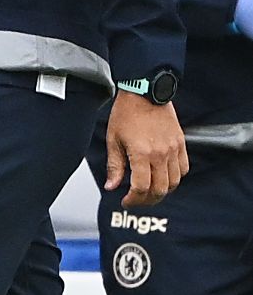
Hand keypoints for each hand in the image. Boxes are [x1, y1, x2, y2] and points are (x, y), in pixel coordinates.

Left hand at [108, 89, 188, 206]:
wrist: (145, 93)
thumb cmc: (126, 113)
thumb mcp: (113, 140)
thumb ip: (114, 166)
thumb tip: (111, 186)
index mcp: (141, 153)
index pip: (141, 187)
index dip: (133, 200)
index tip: (126, 201)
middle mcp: (161, 153)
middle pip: (160, 189)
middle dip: (147, 200)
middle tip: (137, 201)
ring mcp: (174, 149)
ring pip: (174, 182)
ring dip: (162, 191)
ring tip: (149, 192)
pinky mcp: (181, 144)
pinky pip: (183, 169)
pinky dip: (175, 178)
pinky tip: (163, 177)